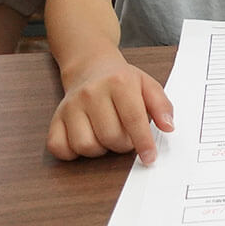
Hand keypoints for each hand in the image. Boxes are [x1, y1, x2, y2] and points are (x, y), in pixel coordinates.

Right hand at [46, 52, 174, 162]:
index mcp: (119, 82)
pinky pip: (59, 148)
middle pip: (111, 137)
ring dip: (101, 150)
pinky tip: (87, 139)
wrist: (91, 68)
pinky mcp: (55, 118)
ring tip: (107, 136)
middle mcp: (91, 93)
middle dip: (124, 144)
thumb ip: (162, 106)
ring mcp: (70, 106)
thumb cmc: (122, 81)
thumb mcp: (148, 85)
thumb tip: (168, 127)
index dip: (144, 143)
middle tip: (126, 135)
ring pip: (86, 146)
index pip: (133, 119)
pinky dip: (73, 153)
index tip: (150, 158)